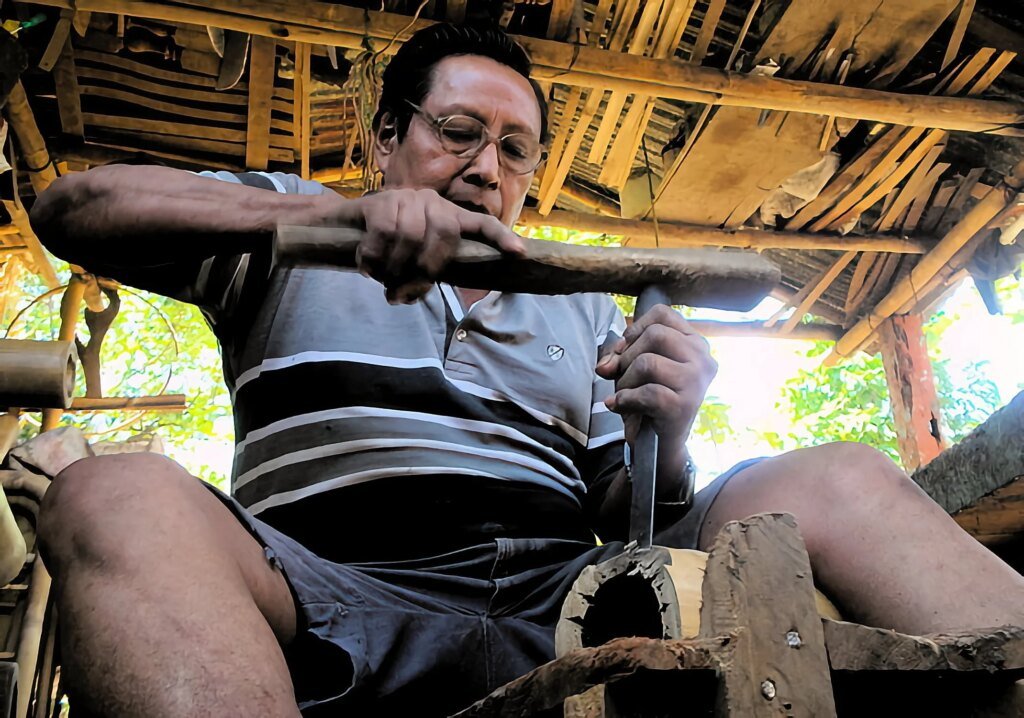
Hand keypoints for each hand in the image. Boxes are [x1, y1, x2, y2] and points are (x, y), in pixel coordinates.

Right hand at [338, 188, 524, 302]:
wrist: (338, 226)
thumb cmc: (381, 247)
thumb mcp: (407, 258)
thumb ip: (421, 272)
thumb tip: (412, 294)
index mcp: (446, 216)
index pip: (481, 223)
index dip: (501, 238)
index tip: (519, 254)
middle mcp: (431, 201)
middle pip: (444, 234)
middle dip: (427, 269)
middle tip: (404, 292)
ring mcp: (405, 198)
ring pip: (411, 236)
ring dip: (395, 268)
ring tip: (382, 282)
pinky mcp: (378, 201)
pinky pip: (384, 233)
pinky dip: (375, 258)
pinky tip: (366, 266)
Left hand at [595, 305, 716, 447]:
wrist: (659, 445)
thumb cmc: (648, 400)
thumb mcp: (632, 369)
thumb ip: (619, 355)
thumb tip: (606, 365)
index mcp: (695, 343)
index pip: (662, 313)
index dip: (635, 329)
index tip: (625, 350)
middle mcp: (703, 359)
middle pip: (654, 334)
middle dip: (627, 356)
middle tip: (622, 376)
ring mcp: (697, 383)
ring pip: (648, 362)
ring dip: (625, 381)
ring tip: (625, 395)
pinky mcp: (685, 406)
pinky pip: (647, 392)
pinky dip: (625, 400)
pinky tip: (620, 406)